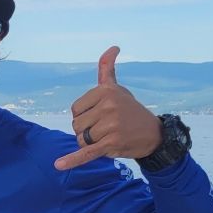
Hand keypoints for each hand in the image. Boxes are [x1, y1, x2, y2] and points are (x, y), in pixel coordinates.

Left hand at [53, 46, 162, 170]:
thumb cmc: (129, 110)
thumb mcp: (117, 89)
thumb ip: (107, 70)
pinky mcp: (111, 144)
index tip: (102, 116)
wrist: (154, 134)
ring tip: (109, 137)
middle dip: (87, 131)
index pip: (75, 109)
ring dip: (92, 143)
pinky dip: (72, 160)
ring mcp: (110, 125)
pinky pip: (86, 153)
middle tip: (107, 128)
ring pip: (81, 140)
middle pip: (76, 125)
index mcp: (105, 91)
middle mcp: (108, 106)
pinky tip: (59, 165)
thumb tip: (113, 47)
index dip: (85, 116)